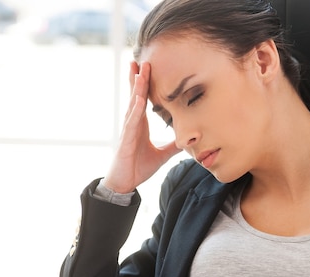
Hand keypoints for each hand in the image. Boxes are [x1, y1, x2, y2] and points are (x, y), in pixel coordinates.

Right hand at [103, 61, 180, 193]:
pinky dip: (135, 111)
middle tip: (143, 60)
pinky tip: (138, 100)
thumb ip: (171, 147)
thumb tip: (185, 142)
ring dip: (136, 89)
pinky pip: (131, 123)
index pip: (143, 100)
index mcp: (140, 125)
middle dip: (139, 79)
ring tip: (139, 72)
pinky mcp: (125, 141)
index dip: (145, 84)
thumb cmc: (137, 168)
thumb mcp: (161, 156)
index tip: (149, 68)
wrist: (124, 184)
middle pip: (136, 97)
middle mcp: (133, 124)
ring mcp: (128, 131)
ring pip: (133, 105)